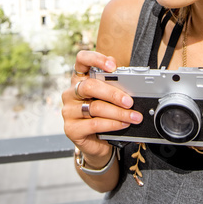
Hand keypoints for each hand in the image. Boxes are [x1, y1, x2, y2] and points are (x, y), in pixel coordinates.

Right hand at [62, 50, 142, 166]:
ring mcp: (68, 111)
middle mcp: (71, 93)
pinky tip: (123, 124)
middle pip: (90, 86)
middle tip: (130, 101)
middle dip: (113, 93)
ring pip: (95, 107)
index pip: (82, 60)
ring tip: (133, 116)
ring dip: (118, 112)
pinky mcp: (71, 128)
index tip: (112, 66)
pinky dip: (112, 124)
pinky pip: (95, 124)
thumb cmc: (104, 116)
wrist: (98, 144)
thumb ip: (115, 84)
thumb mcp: (110, 98)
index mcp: (80, 79)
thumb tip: (126, 77)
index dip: (96, 59)